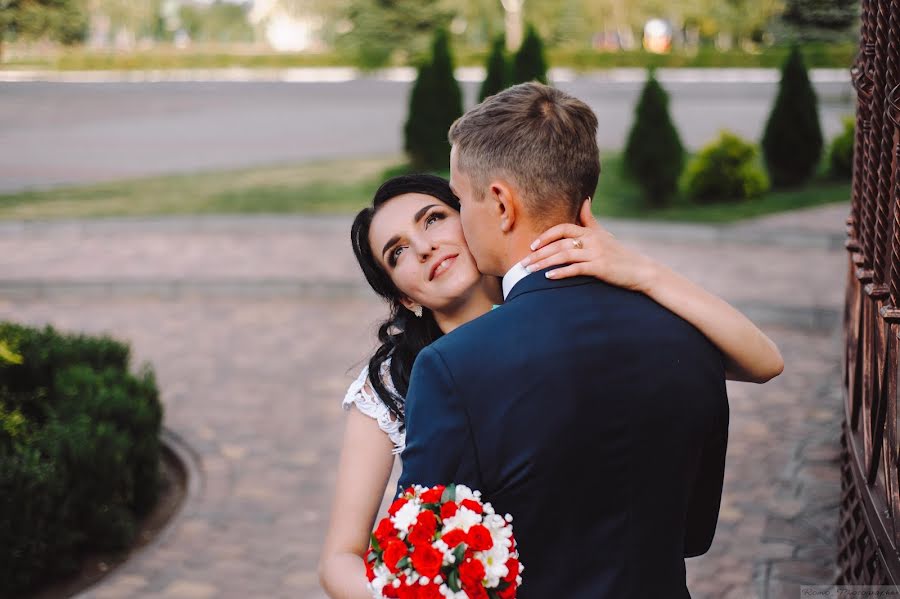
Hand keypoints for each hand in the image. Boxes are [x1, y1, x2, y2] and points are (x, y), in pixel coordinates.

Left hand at [520, 198, 657, 293]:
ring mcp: (596, 253)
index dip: (546, 236)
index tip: (532, 246)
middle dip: (539, 253)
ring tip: (530, 271)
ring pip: (564, 255)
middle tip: (523, 263)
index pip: (563, 228)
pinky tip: (549, 277)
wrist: (641, 270)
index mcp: (590, 232)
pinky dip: (561, 272)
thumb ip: (590, 220)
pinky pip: (576, 269)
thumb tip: (585, 200)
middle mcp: (592, 240)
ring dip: (544, 263)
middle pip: (559, 243)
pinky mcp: (600, 268)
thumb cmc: (620, 254)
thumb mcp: (604, 234)